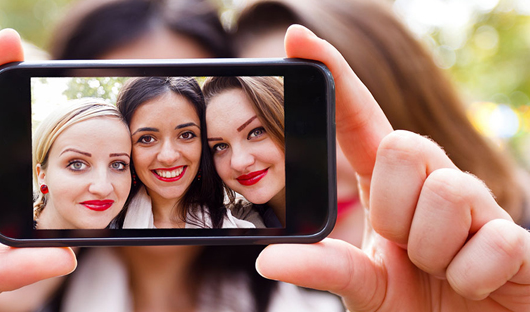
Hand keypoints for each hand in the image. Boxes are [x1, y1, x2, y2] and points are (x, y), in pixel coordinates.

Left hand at [256, 25, 529, 310]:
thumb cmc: (415, 307)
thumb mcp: (363, 286)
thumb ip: (325, 267)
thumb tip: (268, 260)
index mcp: (390, 187)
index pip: (360, 119)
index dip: (334, 76)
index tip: (297, 38)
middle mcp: (434, 184)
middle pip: (405, 145)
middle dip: (395, 208)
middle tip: (404, 247)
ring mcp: (480, 208)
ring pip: (450, 192)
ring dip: (433, 250)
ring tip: (439, 271)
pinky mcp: (519, 239)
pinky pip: (493, 242)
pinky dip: (471, 277)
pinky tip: (473, 284)